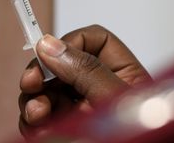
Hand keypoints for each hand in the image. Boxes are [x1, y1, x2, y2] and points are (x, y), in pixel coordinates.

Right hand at [18, 25, 150, 137]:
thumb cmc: (142, 138)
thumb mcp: (115, 101)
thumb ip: (86, 71)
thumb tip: (52, 45)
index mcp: (123, 75)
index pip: (94, 40)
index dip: (71, 41)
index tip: (50, 53)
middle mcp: (99, 92)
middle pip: (61, 65)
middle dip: (43, 73)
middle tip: (31, 83)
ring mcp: (80, 115)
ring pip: (45, 93)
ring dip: (33, 99)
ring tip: (36, 114)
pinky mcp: (65, 134)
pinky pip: (39, 121)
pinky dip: (32, 122)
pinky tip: (36, 128)